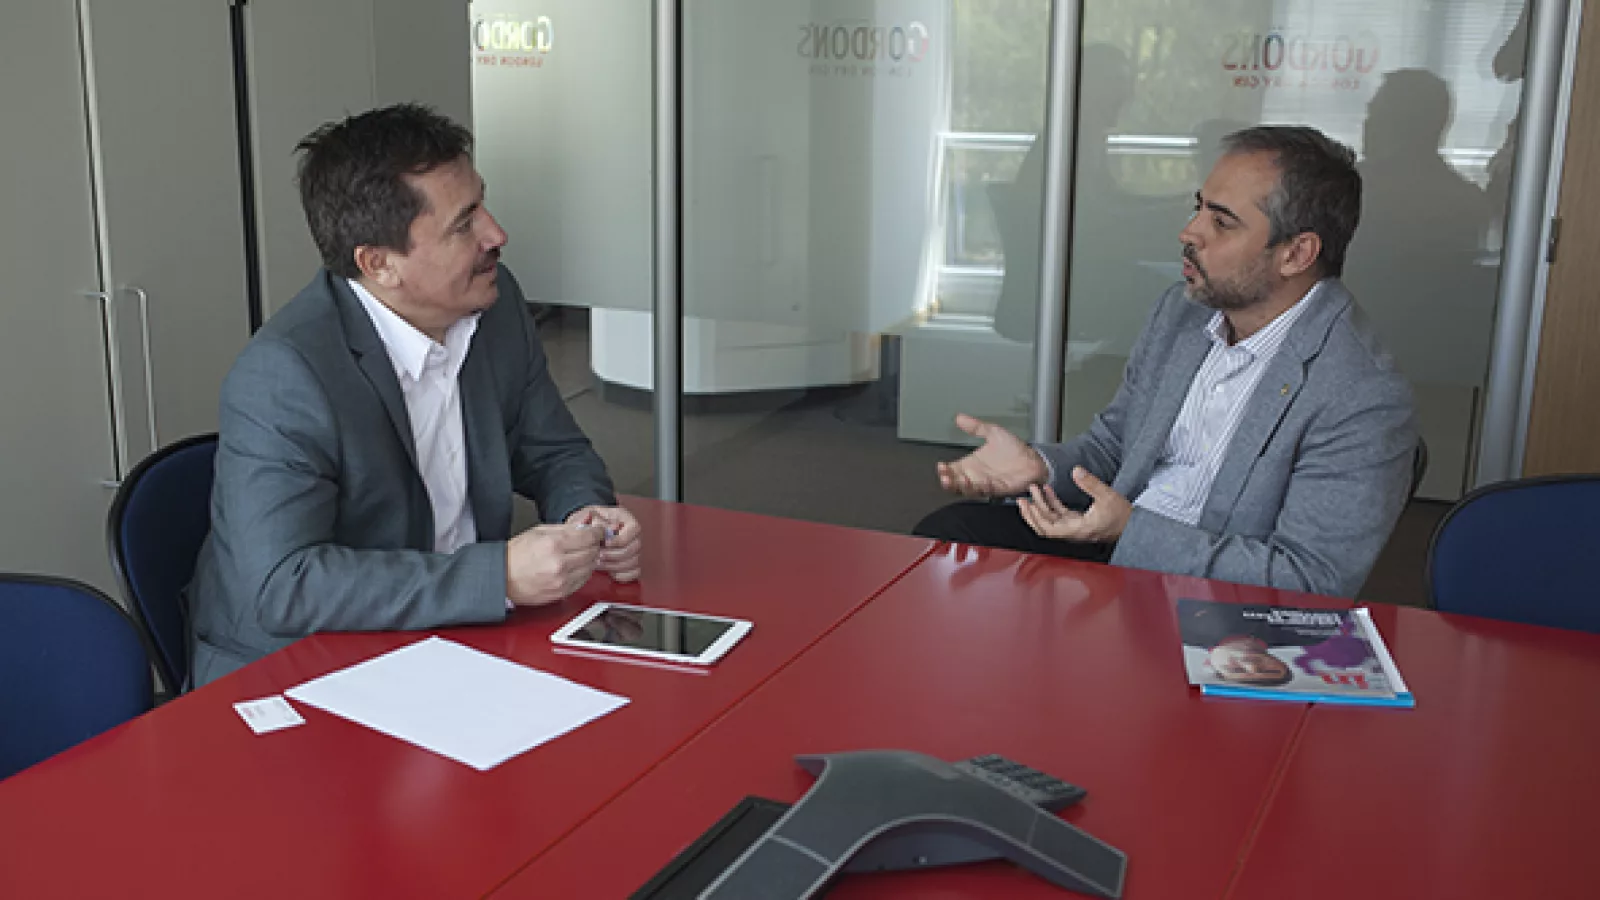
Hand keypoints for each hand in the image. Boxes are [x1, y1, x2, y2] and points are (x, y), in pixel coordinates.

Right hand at [505, 523, 603, 606]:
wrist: (502, 577)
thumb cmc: (516, 554)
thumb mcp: (539, 531)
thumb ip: (566, 527)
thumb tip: (586, 521)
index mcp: (553, 544)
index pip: (588, 537)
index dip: (597, 532)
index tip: (598, 531)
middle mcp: (559, 563)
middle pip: (593, 552)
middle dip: (594, 545)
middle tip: (590, 542)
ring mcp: (561, 580)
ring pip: (591, 567)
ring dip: (590, 559)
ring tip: (580, 554)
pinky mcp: (562, 593)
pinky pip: (583, 581)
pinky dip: (584, 572)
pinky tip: (575, 566)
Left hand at [566, 505, 642, 582]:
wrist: (586, 529)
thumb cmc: (589, 520)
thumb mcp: (591, 515)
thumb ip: (598, 522)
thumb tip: (607, 530)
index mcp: (628, 520)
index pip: (635, 530)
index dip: (619, 539)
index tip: (604, 543)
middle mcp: (634, 536)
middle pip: (634, 549)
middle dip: (614, 555)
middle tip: (598, 556)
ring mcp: (634, 551)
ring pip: (633, 562)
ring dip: (615, 566)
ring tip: (599, 564)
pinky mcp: (631, 564)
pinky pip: (634, 573)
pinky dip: (621, 575)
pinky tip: (608, 572)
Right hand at [935, 414, 1048, 498]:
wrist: (1033, 458)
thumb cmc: (1013, 448)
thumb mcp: (992, 432)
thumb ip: (975, 426)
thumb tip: (959, 417)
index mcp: (971, 464)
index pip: (951, 470)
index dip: (944, 470)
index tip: (941, 465)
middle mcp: (975, 476)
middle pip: (955, 484)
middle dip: (948, 482)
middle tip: (945, 476)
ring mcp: (985, 484)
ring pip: (968, 490)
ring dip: (962, 487)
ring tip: (959, 480)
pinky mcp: (998, 489)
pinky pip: (987, 491)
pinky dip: (982, 487)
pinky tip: (980, 481)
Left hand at [1016, 467, 1131, 543]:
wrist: (1133, 525)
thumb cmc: (1122, 516)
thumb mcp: (1107, 496)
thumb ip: (1090, 483)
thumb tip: (1076, 471)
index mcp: (1078, 529)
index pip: (1049, 528)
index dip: (1035, 517)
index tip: (1027, 504)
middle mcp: (1073, 531)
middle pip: (1045, 527)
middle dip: (1031, 514)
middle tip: (1021, 500)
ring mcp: (1075, 527)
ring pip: (1051, 520)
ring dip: (1040, 506)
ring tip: (1032, 491)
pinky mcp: (1078, 522)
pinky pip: (1060, 515)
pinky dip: (1051, 503)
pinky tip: (1047, 491)